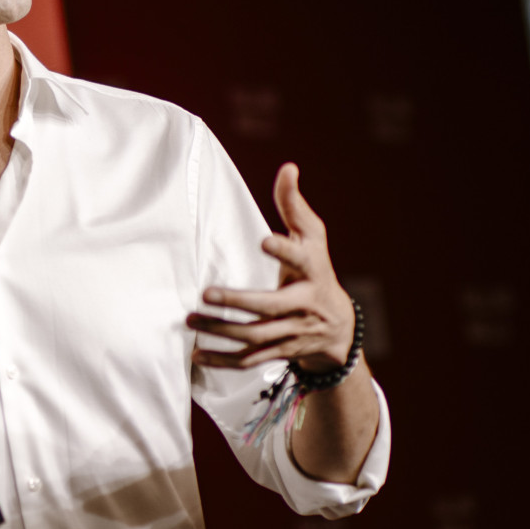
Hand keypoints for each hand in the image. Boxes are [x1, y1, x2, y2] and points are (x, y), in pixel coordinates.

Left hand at [188, 163, 354, 373]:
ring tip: (190, 319)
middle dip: (239, 301)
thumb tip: (287, 167)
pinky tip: (197, 355)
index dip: (285, 251)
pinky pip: (250, 360)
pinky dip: (223, 361)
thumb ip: (294, 206)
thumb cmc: (316, 269)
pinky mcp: (280, 352)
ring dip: (221, 330)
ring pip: (256, 336)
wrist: (339, 327)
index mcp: (312, 271)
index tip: (265, 240)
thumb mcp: (313, 237)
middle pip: (271, 307)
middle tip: (206, 293)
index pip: (301, 260)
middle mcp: (304, 304)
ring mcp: (292, 333)